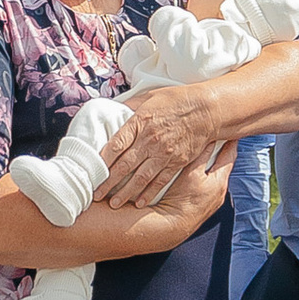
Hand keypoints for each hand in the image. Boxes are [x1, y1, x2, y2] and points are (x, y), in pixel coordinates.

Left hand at [95, 83, 230, 203]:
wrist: (208, 109)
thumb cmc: (178, 99)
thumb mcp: (150, 96)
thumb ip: (131, 106)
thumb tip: (114, 109)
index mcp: (140, 122)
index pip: (116, 145)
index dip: (101, 160)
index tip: (90, 171)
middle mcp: (150, 140)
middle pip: (124, 165)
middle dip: (108, 182)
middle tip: (95, 194)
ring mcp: (164, 153)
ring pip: (141, 177)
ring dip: (125, 192)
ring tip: (113, 203)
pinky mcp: (177, 162)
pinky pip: (160, 181)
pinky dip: (149, 193)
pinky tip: (139, 202)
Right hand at [153, 145, 235, 231]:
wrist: (169, 227)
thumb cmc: (179, 200)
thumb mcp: (190, 172)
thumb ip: (201, 154)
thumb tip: (209, 140)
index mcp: (220, 181)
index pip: (230, 155)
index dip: (230, 141)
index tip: (231, 131)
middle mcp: (220, 192)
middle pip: (223, 166)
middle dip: (220, 153)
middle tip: (217, 139)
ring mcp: (212, 201)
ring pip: (214, 177)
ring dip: (210, 167)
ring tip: (204, 155)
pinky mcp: (203, 208)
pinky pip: (206, 188)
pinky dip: (203, 179)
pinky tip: (193, 177)